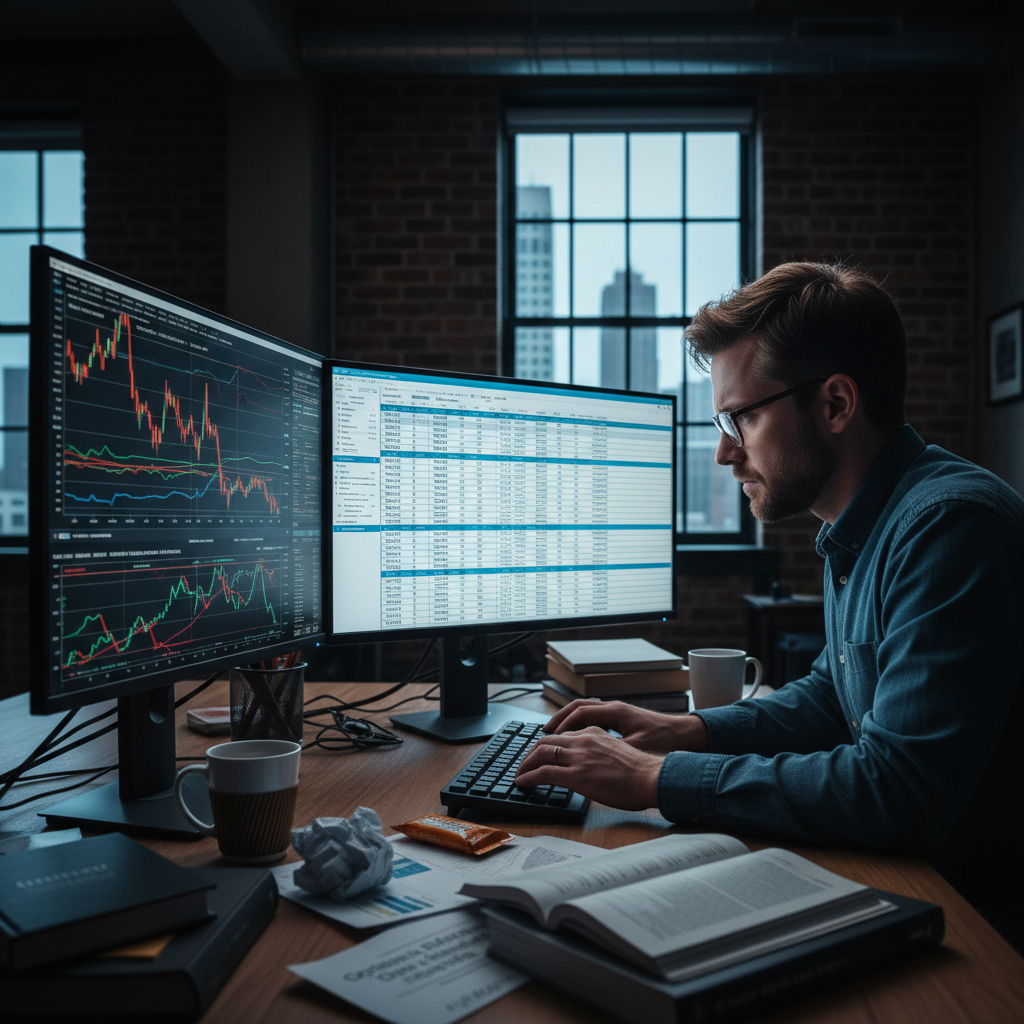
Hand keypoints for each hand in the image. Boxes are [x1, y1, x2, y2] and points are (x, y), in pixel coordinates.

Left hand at [514, 727, 661, 810]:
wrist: (651, 778)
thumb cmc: (641, 772)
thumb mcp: (618, 753)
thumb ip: (600, 754)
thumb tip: (591, 765)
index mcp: (594, 733)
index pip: (563, 735)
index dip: (548, 744)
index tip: (540, 753)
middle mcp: (583, 740)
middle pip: (546, 740)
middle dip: (531, 752)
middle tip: (524, 763)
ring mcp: (578, 756)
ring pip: (541, 753)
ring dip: (525, 764)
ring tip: (519, 774)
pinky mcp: (576, 775)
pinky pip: (543, 772)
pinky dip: (528, 776)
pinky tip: (523, 783)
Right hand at [543, 699, 709, 753]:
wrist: (687, 736)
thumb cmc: (664, 741)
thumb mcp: (634, 748)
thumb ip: (609, 750)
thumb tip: (586, 758)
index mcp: (615, 712)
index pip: (579, 712)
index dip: (561, 723)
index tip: (547, 735)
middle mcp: (615, 708)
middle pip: (579, 708)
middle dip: (559, 719)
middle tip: (544, 732)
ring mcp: (619, 713)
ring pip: (587, 712)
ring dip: (570, 722)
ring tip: (556, 735)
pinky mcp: (624, 721)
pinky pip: (596, 719)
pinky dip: (582, 726)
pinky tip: (578, 739)